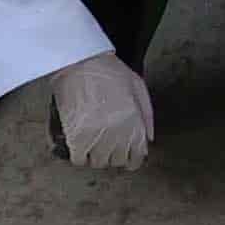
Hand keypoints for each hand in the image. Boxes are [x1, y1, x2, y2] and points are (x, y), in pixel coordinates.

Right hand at [50, 52, 153, 171]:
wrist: (80, 62)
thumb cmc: (109, 71)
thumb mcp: (138, 87)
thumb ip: (147, 115)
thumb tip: (149, 138)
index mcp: (134, 122)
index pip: (137, 157)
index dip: (134, 158)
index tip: (130, 157)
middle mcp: (116, 134)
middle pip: (118, 161)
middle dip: (116, 155)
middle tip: (111, 145)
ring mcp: (95, 137)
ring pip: (99, 162)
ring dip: (98, 156)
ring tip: (96, 143)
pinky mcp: (75, 137)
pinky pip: (79, 160)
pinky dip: (81, 156)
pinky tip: (82, 145)